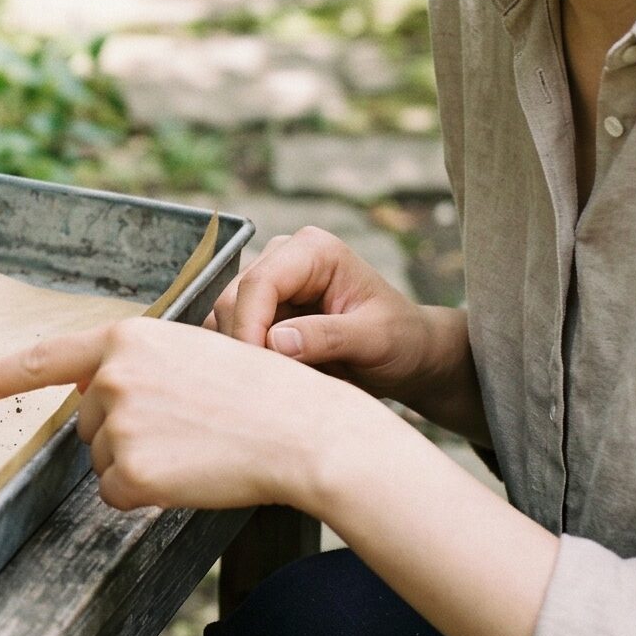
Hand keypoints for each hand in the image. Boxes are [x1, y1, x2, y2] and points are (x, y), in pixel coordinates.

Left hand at [0, 315, 377, 515]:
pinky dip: (148, 496)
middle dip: (126, 433)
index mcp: (126, 339)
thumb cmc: (259, 392)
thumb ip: (136, 366)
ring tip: (198, 445)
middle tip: (190, 426)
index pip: (47, 359)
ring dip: (142, 464)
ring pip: (105, 460)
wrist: (303, 430)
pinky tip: (191, 474)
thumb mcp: (191, 352)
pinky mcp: (131, 470)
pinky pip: (119, 495)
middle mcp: (112, 376)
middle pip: (88, 423)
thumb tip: (91, 397)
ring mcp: (118, 424)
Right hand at [204, 225, 451, 407]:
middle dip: (247, 343)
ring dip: (248, 353)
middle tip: (274, 385)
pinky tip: (280, 375)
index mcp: (313, 251)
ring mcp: (270, 283)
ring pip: (226, 318)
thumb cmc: (402, 340)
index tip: (259, 370)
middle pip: (233, 299)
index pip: (259, 283)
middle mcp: (283, 258)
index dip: (249, 325)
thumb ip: (329, 336)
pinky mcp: (262, 309)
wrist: (409, 353)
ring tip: (288, 380)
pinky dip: (250, 358)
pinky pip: (235, 334)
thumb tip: (276, 341)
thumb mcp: (376, 340)